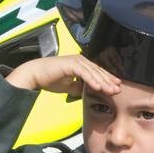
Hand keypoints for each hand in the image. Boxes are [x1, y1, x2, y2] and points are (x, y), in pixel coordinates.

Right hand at [6, 54, 122, 96]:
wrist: (35, 75)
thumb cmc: (50, 79)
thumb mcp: (69, 85)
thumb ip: (79, 87)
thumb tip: (87, 92)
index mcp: (81, 64)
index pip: (97, 72)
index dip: (107, 79)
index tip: (116, 86)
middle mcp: (80, 60)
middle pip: (98, 71)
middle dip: (109, 81)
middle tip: (118, 89)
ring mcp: (76, 61)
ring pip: (93, 72)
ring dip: (103, 81)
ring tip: (111, 90)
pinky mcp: (71, 64)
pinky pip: (84, 73)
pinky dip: (92, 80)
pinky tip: (99, 87)